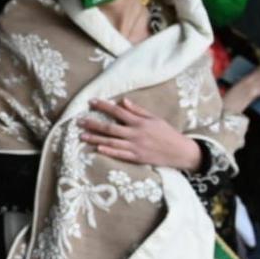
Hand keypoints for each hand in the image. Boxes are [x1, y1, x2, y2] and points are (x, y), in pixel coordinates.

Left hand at [81, 98, 203, 170]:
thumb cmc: (167, 133)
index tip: (91, 101)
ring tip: (81, 136)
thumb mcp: (155, 119)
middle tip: (78, 121)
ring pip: (111, 141)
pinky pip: (120, 154)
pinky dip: (108, 151)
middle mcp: (136, 133)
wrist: (181, 152)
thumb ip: (138, 110)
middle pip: (110, 127)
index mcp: (140, 122)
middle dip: (93, 123)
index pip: (118, 111)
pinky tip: (97, 149)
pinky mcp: (137, 158)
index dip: (104, 106)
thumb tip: (122, 100)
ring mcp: (135, 146)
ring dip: (95, 138)